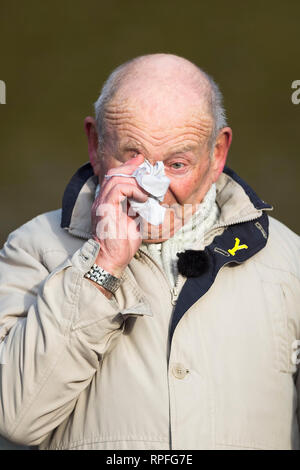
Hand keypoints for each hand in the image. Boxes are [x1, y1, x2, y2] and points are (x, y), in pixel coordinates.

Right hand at [91, 155, 147, 276]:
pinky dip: (134, 189)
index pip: (114, 177)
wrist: (111, 259)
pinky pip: (119, 188)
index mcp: (107, 202)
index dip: (128, 168)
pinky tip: (143, 198)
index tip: (142, 164)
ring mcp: (102, 203)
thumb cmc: (122, 244)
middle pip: (114, 173)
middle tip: (148, 171)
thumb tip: (149, 196)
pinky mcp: (106, 208)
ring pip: (116, 178)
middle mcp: (101, 200)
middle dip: (132, 169)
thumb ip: (138, 206)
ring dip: (136, 181)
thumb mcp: (134, 220)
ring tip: (148, 191)